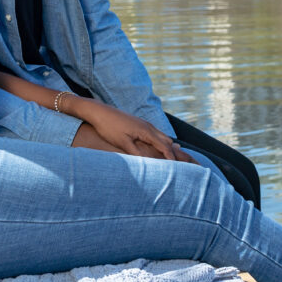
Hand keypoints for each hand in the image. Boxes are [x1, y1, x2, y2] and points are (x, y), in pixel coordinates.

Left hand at [70, 101, 195, 162]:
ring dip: (167, 147)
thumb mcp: (123, 143)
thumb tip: (148, 164)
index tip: (177, 169)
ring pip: (161, 137)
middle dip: (174, 153)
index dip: (171, 158)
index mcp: (146, 131)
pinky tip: (158, 149)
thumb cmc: (109, 127)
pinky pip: (155, 134)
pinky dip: (160, 143)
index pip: (164, 147)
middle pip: (167, 141)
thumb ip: (136, 153)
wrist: (100, 112)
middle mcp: (148, 126)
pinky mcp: (139, 124)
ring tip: (173, 159)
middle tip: (181, 165)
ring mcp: (144, 124)